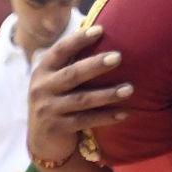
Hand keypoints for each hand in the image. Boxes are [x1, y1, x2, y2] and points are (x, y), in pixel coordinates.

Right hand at [26, 24, 131, 166]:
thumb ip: (71, 62)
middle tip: (119, 57)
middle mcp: (42, 88)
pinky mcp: (57, 128)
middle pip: (73, 74)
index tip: (101, 29)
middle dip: (96, 65)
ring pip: (82, 100)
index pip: (60, 50)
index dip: (79, 39)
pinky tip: (125, 113)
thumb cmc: (58, 101)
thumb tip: (101, 31)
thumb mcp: (56, 80)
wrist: (42, 141)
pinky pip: (86, 120)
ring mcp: (48, 109)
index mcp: (43, 71)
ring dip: (108, 94)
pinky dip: (107, 116)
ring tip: (129, 89)